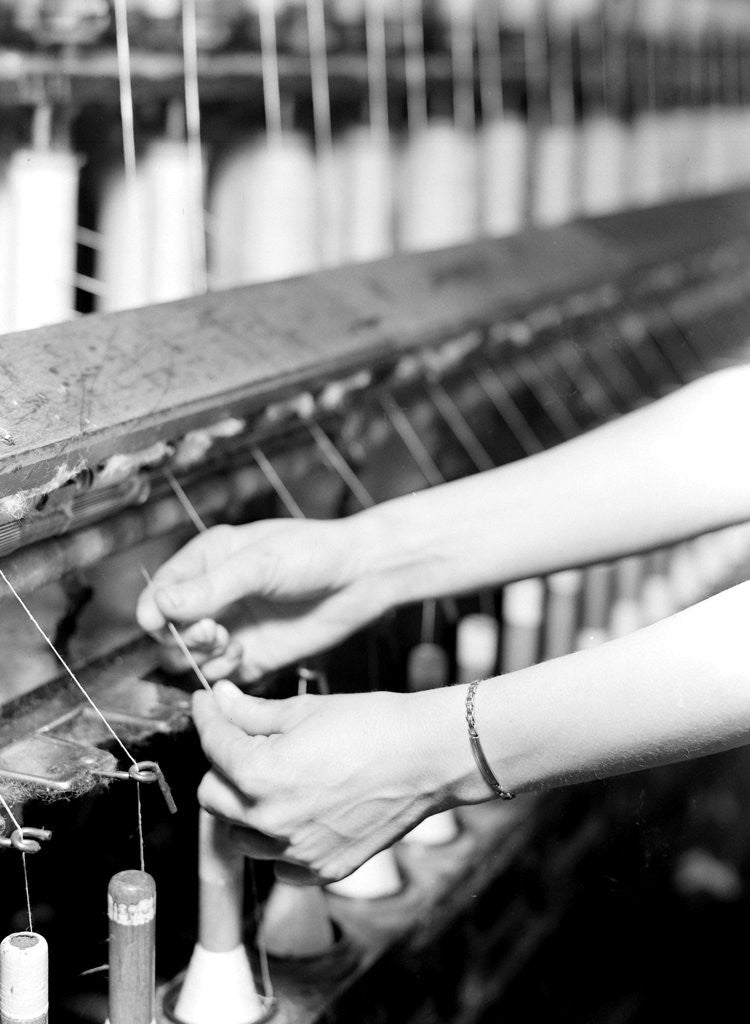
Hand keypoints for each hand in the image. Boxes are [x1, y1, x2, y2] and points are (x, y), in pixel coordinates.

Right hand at [136, 519, 387, 682]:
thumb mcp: (259, 563)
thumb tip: (161, 604)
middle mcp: (214, 595)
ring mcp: (232, 627)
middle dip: (183, 635)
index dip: (154, 610)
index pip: (161, 590)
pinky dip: (222, 673)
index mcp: (208, 559)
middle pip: (169, 630)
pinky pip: (219, 676)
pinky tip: (242, 656)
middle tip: (214, 630)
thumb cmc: (314, 553)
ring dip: (201, 656)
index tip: (158, 623)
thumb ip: (210, 587)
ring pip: (188, 657)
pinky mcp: (252, 656)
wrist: (360, 577)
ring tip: (230, 642)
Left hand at [192, 681, 468, 883]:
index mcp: (259, 774)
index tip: (208, 703)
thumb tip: (220, 699)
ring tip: (272, 778)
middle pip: (212, 796)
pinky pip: (278, 862)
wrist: (428, 758)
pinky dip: (278, 839)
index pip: (212, 744)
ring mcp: (296, 851)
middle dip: (220, 764)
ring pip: (239, 835)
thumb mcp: (304, 709)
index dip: (207, 716)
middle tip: (243, 740)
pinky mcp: (321, 869)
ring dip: (244, 807)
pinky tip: (297, 811)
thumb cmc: (373, 726)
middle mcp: (270, 821)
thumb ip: (252, 712)